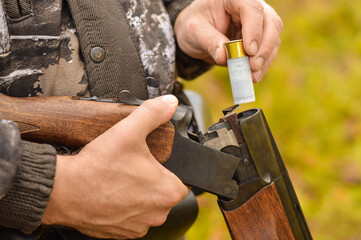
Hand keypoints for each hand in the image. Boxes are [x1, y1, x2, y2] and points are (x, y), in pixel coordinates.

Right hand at [42, 95, 188, 238]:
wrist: (64, 191)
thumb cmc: (98, 166)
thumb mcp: (128, 131)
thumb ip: (153, 114)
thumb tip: (169, 103)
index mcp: (168, 191)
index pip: (182, 179)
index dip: (169, 168)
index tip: (154, 162)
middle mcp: (158, 214)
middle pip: (164, 192)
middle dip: (153, 180)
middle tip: (134, 167)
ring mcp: (139, 226)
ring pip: (147, 206)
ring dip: (139, 195)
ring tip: (121, 179)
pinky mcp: (122, 233)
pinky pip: (132, 218)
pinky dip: (125, 208)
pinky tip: (112, 194)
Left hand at [174, 0, 282, 81]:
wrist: (196, 33)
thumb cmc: (194, 25)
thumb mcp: (194, 30)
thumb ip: (209, 41)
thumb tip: (224, 56)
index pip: (252, 9)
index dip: (254, 29)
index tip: (249, 50)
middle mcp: (251, 8)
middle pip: (271, 23)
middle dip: (265, 47)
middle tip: (253, 66)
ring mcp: (259, 23)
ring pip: (273, 38)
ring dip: (265, 59)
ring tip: (252, 76)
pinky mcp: (260, 39)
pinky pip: (268, 51)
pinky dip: (263, 64)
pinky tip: (253, 75)